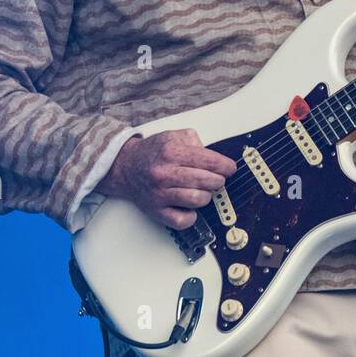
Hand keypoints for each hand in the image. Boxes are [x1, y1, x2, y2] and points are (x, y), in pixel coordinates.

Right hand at [97, 129, 236, 229]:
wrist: (125, 167)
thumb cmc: (152, 153)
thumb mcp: (172, 136)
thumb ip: (194, 141)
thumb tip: (215, 157)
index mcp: (171, 152)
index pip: (209, 161)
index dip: (226, 166)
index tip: (230, 169)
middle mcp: (165, 173)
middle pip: (207, 181)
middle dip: (218, 180)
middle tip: (217, 179)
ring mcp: (160, 194)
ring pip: (198, 200)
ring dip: (206, 196)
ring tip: (203, 190)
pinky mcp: (157, 211)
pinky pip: (182, 220)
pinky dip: (192, 216)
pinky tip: (190, 207)